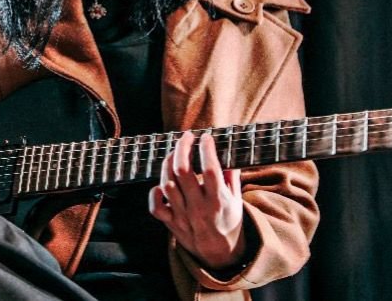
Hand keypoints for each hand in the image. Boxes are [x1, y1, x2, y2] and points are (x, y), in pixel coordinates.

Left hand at [148, 131, 246, 270]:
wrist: (219, 254)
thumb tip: (228, 152)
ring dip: (168, 163)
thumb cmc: (229, 222)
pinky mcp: (171, 222)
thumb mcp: (237, 200)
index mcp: (218, 201)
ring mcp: (182, 215)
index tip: (206, 137)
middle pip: (183, 170)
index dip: (206, 149)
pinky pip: (155, 206)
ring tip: (175, 153)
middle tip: (186, 136)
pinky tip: (162, 182)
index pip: (210, 169)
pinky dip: (155, 192)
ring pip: (167, 183)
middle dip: (182, 147)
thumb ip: (232, 177)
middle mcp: (198, 208)